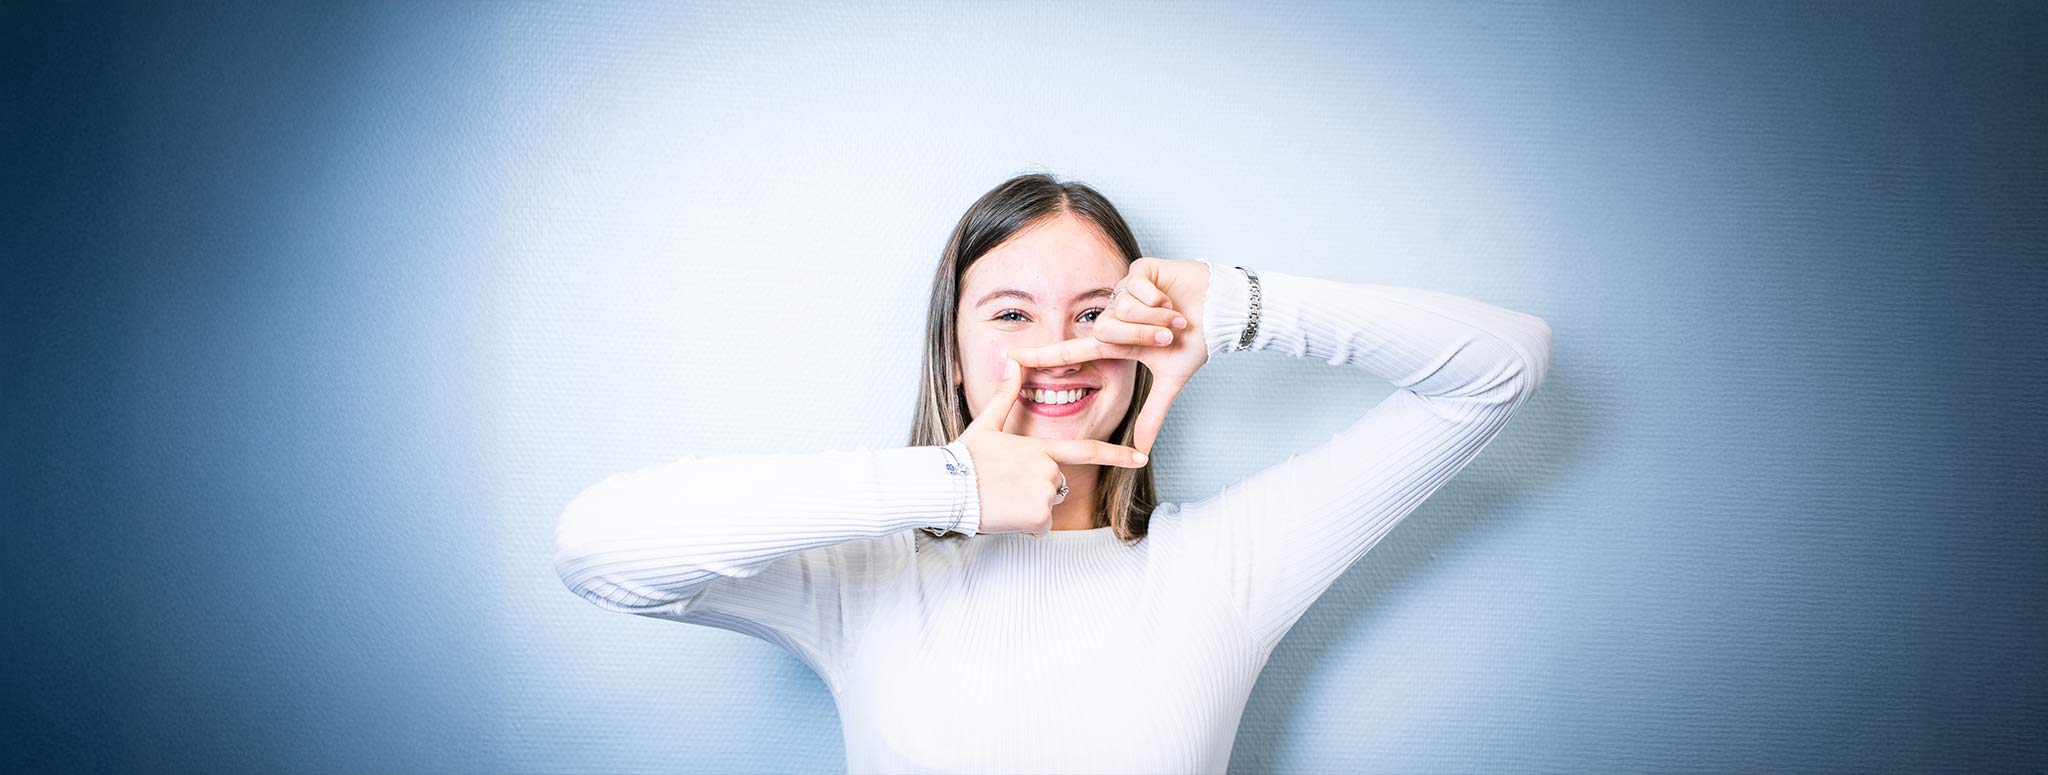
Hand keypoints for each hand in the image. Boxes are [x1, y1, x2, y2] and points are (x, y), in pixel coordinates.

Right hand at [956, 355, 1150, 537]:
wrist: (945, 487)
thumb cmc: (963, 458)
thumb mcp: (985, 425)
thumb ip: (1005, 396)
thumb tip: (1012, 361)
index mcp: (1040, 447)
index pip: (1087, 450)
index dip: (1117, 455)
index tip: (1141, 458)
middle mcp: (1049, 468)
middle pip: (1057, 486)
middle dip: (1036, 492)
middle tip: (1005, 487)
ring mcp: (1045, 491)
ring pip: (1047, 508)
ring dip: (1028, 510)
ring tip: (1001, 499)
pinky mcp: (1039, 515)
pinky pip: (1040, 527)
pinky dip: (1024, 526)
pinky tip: (1004, 514)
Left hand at [1006, 257, 1211, 455]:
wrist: (1222, 312)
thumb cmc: (1195, 342)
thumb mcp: (1170, 381)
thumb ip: (1151, 415)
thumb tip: (1142, 453)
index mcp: (1117, 341)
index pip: (1072, 350)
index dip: (1042, 355)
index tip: (1010, 359)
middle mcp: (1114, 315)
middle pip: (1104, 330)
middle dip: (1142, 335)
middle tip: (1170, 335)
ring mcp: (1123, 292)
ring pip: (1120, 309)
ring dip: (1154, 317)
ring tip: (1175, 316)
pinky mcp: (1137, 271)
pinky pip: (1134, 288)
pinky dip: (1158, 298)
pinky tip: (1171, 296)